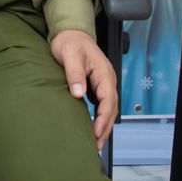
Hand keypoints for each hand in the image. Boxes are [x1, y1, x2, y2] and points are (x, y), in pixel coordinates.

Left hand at [51, 29, 117, 149]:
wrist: (70, 34)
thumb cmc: (70, 42)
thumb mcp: (70, 55)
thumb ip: (74, 73)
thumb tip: (78, 93)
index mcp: (103, 73)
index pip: (108, 100)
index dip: (103, 118)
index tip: (96, 132)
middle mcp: (107, 79)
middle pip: (111, 108)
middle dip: (105, 128)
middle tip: (96, 146)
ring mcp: (103, 84)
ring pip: (108, 109)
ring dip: (103, 126)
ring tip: (96, 143)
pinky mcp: (97, 87)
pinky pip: (102, 105)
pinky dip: (100, 118)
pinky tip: (93, 128)